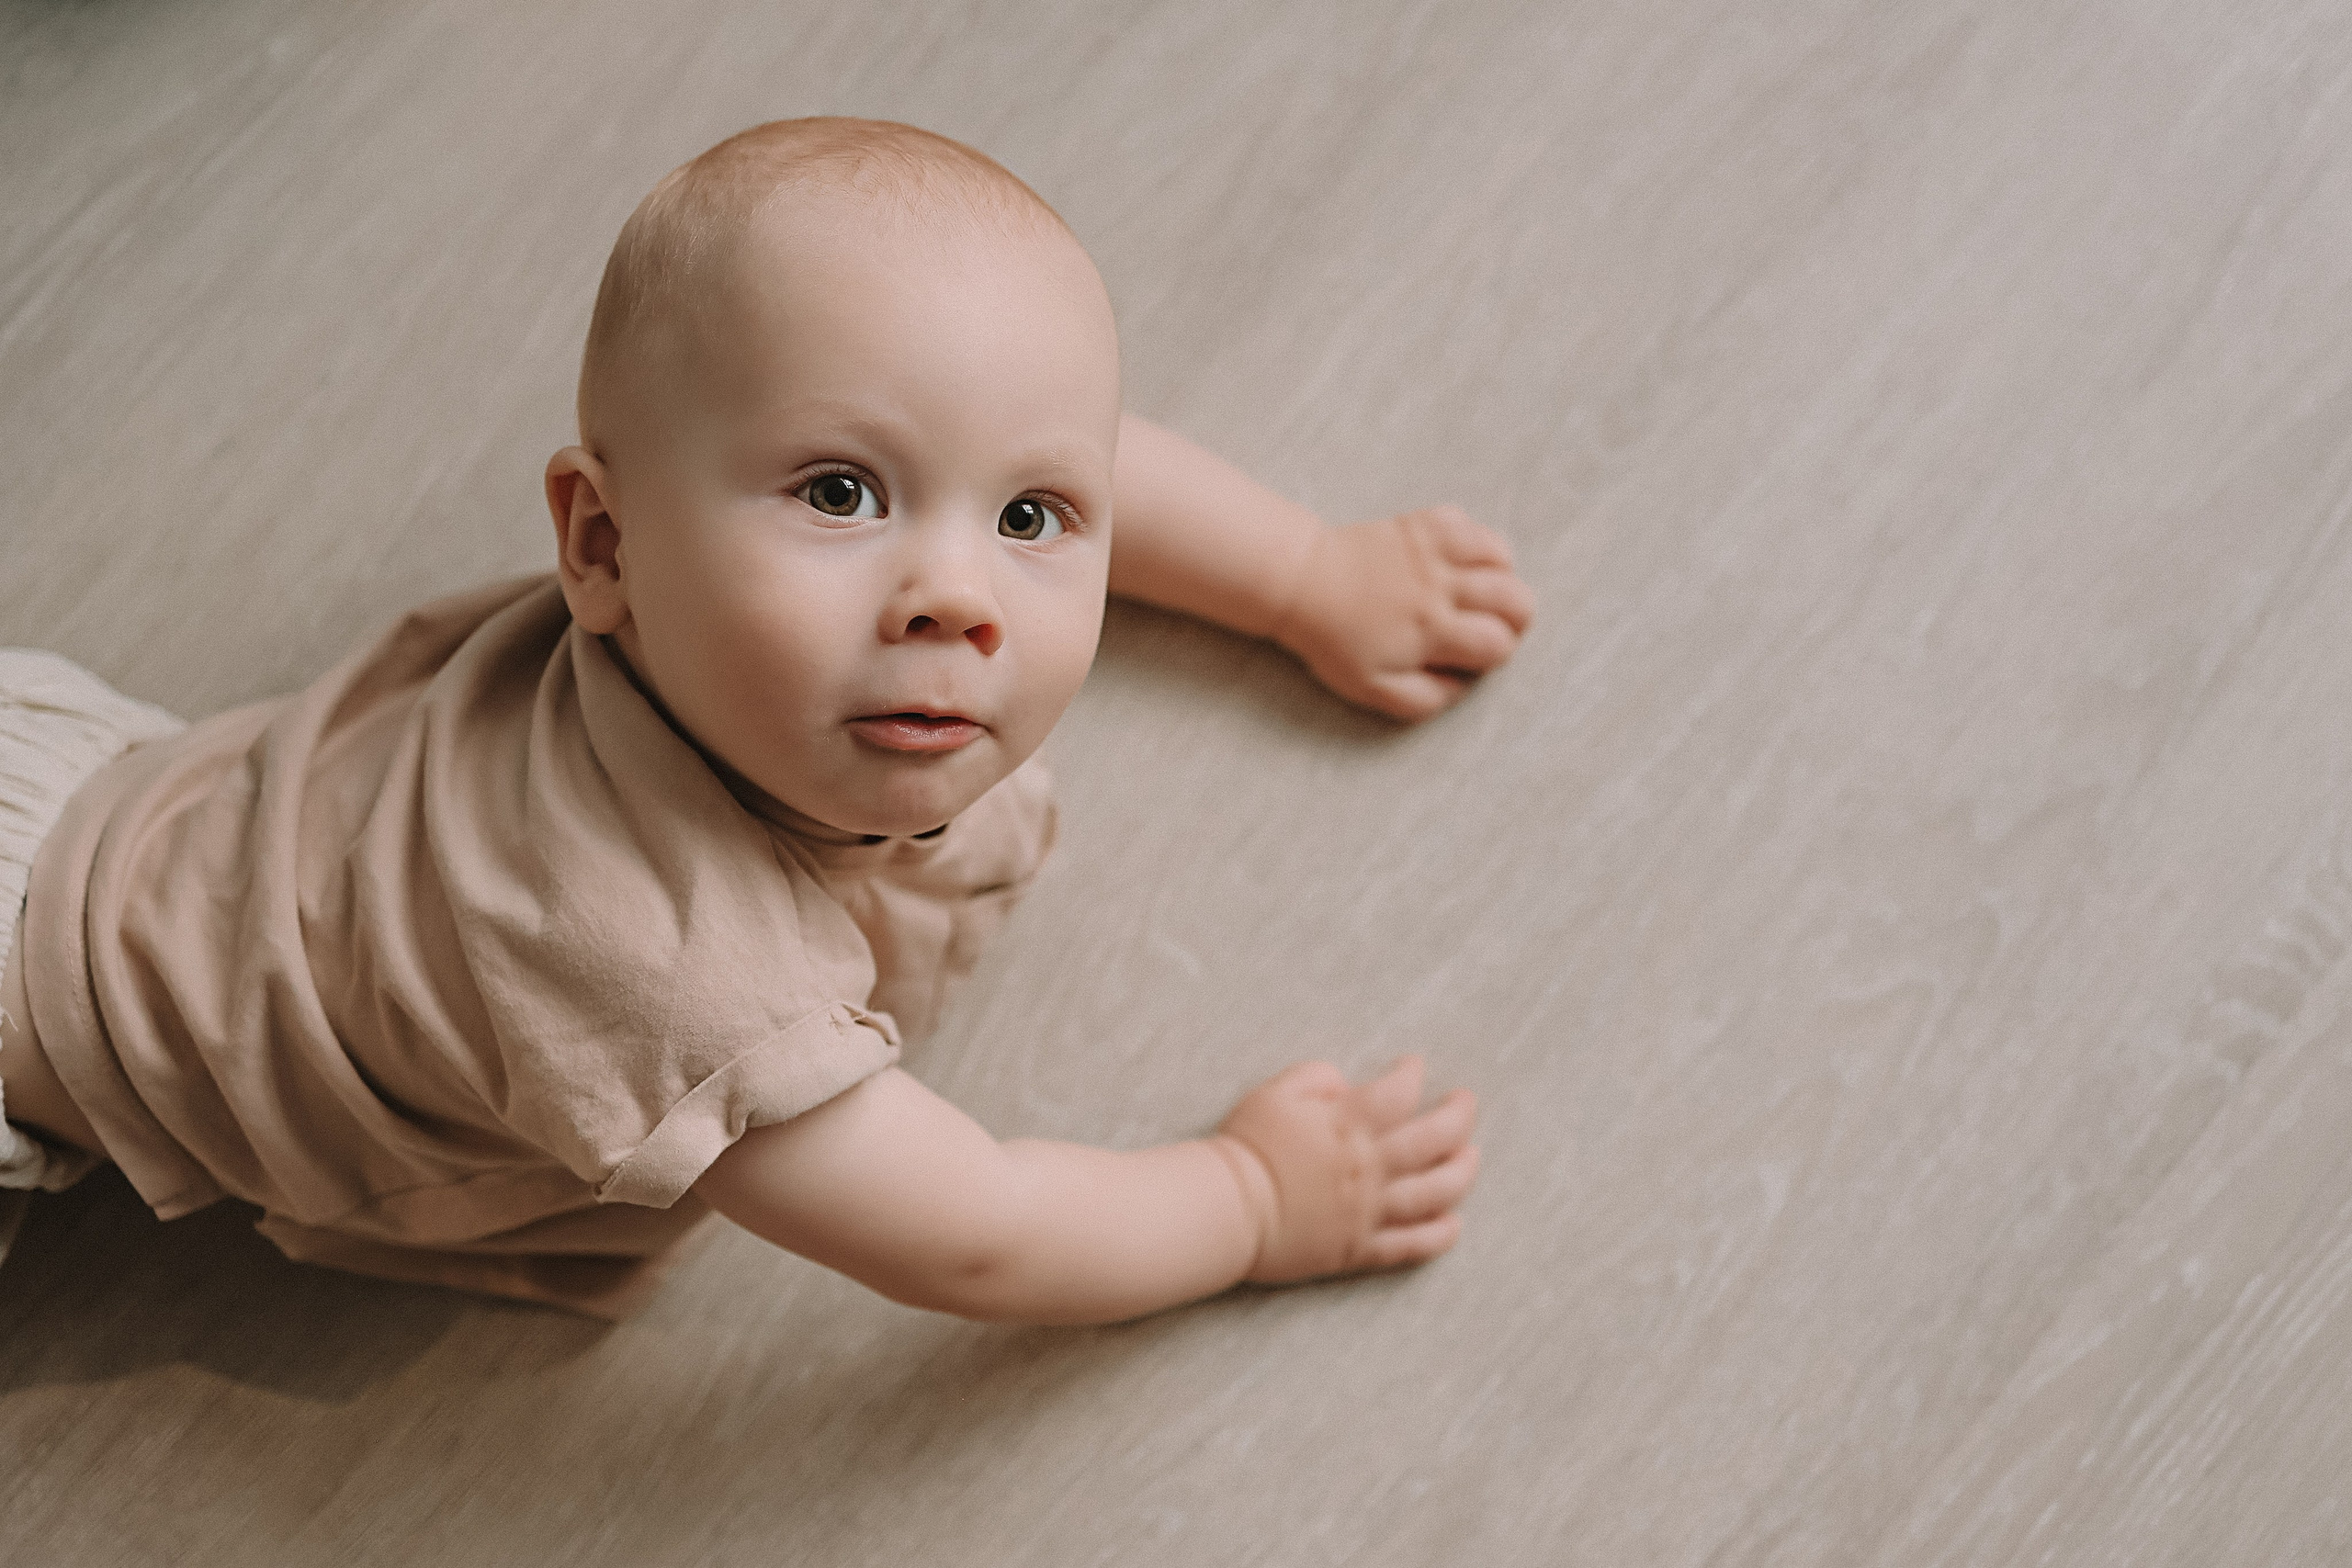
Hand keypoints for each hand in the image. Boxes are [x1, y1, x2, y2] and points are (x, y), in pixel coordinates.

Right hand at [1213, 1056, 1479, 1283]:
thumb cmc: (1245, 1148)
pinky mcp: (1359, 1248)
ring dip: (1461, 1173)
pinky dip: (1438, 1235)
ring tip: (1471, 1158)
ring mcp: (1368, 1211)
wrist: (1225, 1209)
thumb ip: (1314, 1078)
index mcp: (1347, 1125)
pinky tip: (1455, 1224)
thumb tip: (1345, 1084)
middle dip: (1458, 1116)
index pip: (1398, 1093)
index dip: (1411, 1075)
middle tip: (1466, 1103)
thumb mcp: (1272, 1094)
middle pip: (1433, 1139)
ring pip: (1434, 1193)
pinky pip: (1411, 1246)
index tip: (1413, 1067)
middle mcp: (1368, 1167)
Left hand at [1271, 506, 1534, 721]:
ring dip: (1502, 577)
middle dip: (1517, 617)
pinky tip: (1459, 560)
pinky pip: (1468, 524)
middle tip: (1494, 624)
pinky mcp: (1421, 524)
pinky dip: (1475, 541)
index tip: (1480, 655)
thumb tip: (1462, 686)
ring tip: (1481, 592)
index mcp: (1432, 631)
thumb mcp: (1373, 688)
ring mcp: (1433, 551)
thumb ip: (1424, 698)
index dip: (1499, 653)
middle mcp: (1440, 588)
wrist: (1302, 584)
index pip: (1498, 643)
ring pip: (1501, 555)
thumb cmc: (1334, 640)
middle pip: (1515, 598)